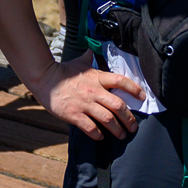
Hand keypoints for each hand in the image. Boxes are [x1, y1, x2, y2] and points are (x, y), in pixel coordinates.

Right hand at [31, 55, 145, 139]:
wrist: (45, 79)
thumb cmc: (63, 71)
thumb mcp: (79, 62)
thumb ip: (89, 58)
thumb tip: (92, 51)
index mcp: (97, 78)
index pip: (121, 81)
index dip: (134, 89)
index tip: (142, 97)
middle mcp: (94, 91)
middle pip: (118, 105)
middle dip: (129, 118)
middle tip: (133, 126)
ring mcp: (84, 104)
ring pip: (107, 119)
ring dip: (117, 129)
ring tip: (122, 135)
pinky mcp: (74, 115)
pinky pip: (90, 127)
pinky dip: (98, 134)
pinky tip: (101, 137)